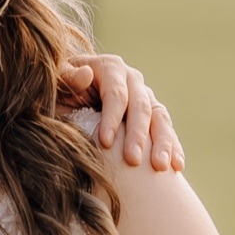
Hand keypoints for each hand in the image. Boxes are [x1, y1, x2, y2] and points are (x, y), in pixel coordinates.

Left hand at [60, 54, 183, 172]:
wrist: (71, 95)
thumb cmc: (60, 90)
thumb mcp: (57, 82)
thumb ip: (67, 78)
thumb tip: (86, 75)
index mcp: (110, 67)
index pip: (116, 93)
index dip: (111, 117)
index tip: (104, 142)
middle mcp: (132, 80)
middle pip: (140, 107)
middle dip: (137, 135)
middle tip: (132, 160)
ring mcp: (146, 96)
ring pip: (159, 118)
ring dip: (163, 142)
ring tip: (160, 166)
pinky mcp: (154, 114)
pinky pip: (166, 130)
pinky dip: (173, 147)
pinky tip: (176, 166)